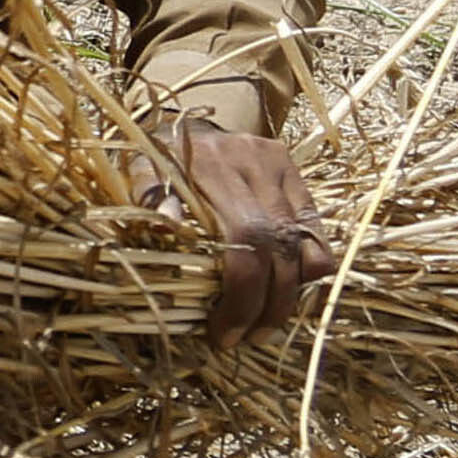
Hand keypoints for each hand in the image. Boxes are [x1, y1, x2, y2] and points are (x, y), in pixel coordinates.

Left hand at [133, 116, 339, 348]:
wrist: (185, 120)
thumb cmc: (157, 159)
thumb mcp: (140, 171)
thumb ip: (149, 195)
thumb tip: (165, 227)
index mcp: (211, 165)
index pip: (244, 242)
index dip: (241, 296)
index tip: (225, 334)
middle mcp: (253, 162)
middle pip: (278, 249)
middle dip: (266, 305)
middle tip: (248, 337)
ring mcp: (280, 167)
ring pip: (304, 245)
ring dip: (291, 295)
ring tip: (266, 324)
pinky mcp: (296, 173)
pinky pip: (316, 231)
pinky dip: (309, 269)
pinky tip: (287, 292)